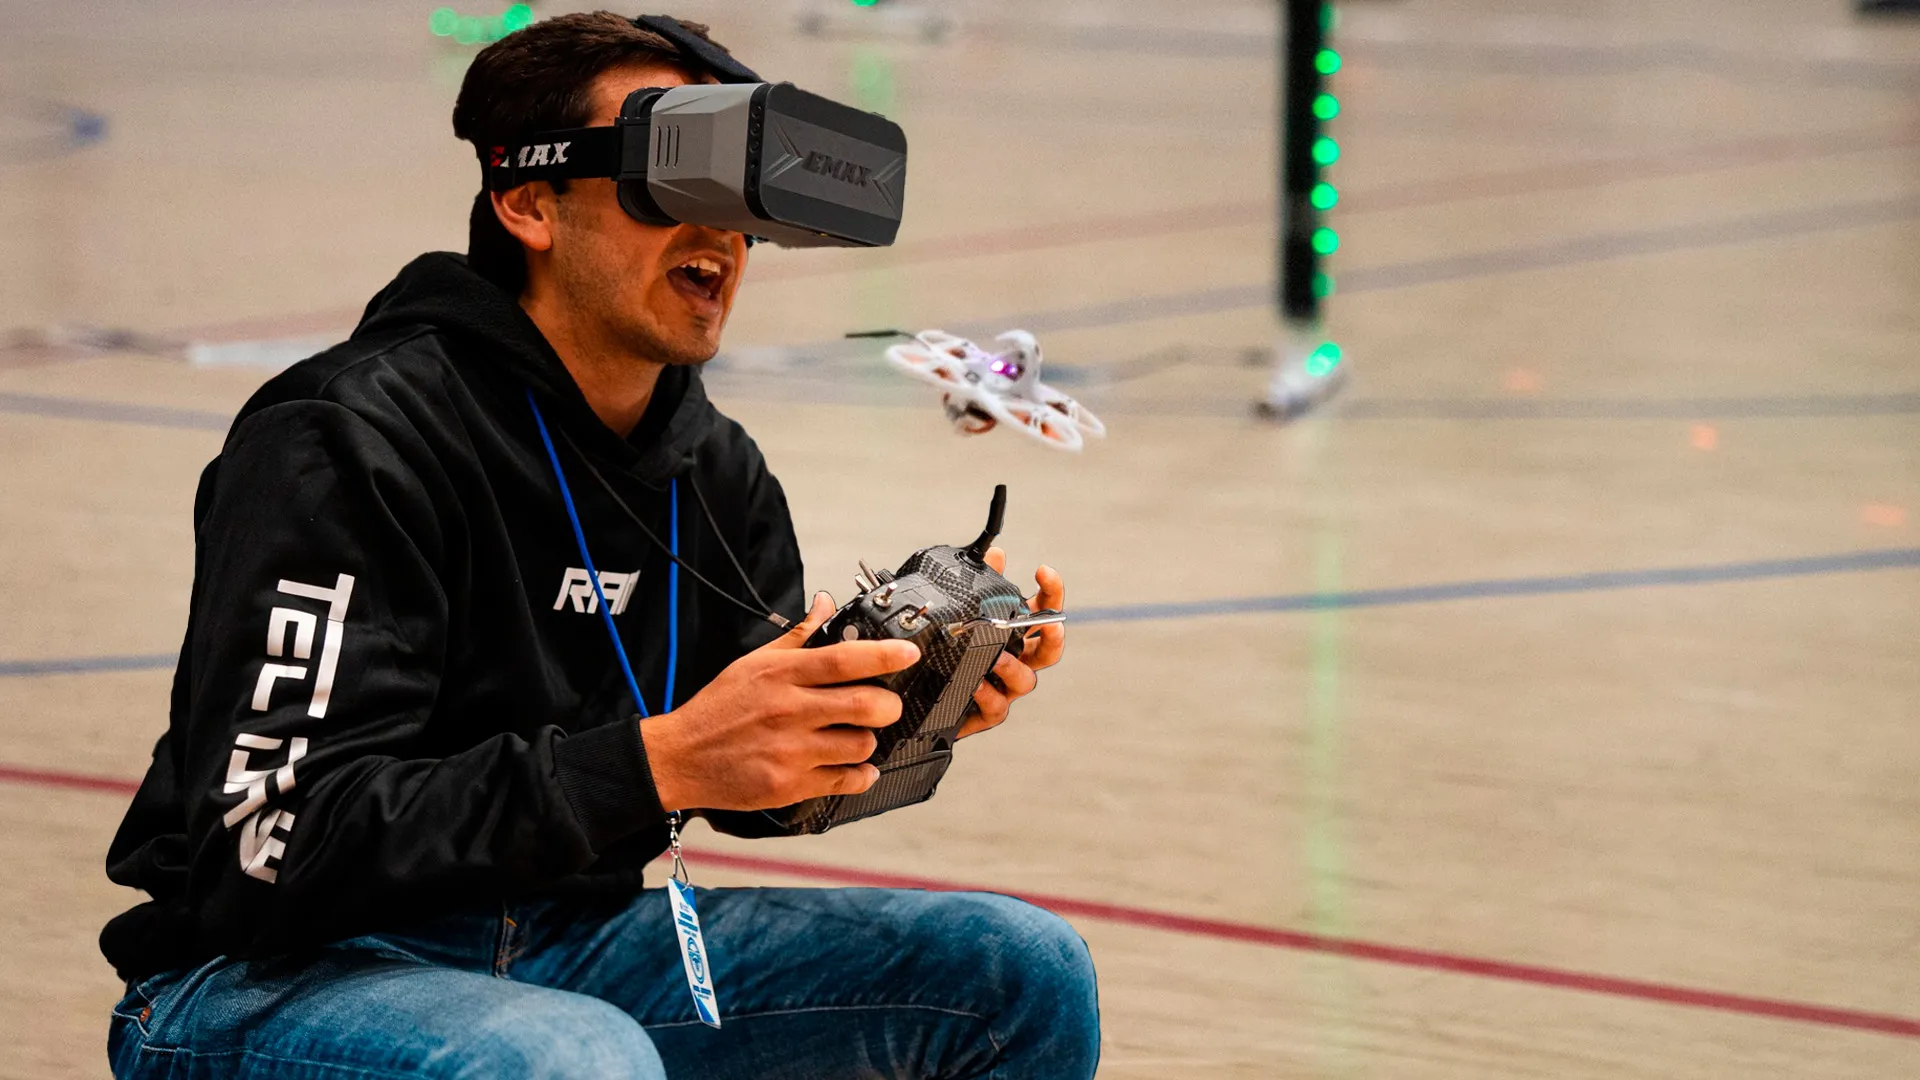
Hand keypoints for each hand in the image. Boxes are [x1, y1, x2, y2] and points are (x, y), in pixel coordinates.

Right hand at [640, 593, 918, 811]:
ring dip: (868, 741)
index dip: (885, 654)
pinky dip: (859, 776)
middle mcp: (789, 711)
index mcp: (782, 675)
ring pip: (861, 745)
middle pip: (866, 705)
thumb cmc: (717, 709)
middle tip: (885, 705)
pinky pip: (845, 781)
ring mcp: (791, 751)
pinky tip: (855, 768)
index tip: (909, 653)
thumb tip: (824, 604)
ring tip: (855, 736)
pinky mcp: (789, 785)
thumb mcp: (752, 663)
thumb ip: (796, 637)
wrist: (679, 758)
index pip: (844, 658)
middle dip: (888, 705)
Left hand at [958, 549, 1064, 738]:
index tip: (1043, 571)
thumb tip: (995, 555)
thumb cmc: (953, 653)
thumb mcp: (966, 613)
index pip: (1043, 611)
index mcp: (1015, 634)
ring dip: (1014, 668)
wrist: (925, 696)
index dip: (1051, 592)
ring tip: (999, 658)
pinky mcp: (986, 712)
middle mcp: (1015, 660)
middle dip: (1053, 636)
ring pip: (1024, 681)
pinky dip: (989, 696)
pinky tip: (976, 685)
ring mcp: (1004, 688)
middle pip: (1048, 650)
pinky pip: (997, 707)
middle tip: (1050, 624)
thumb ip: (983, 584)